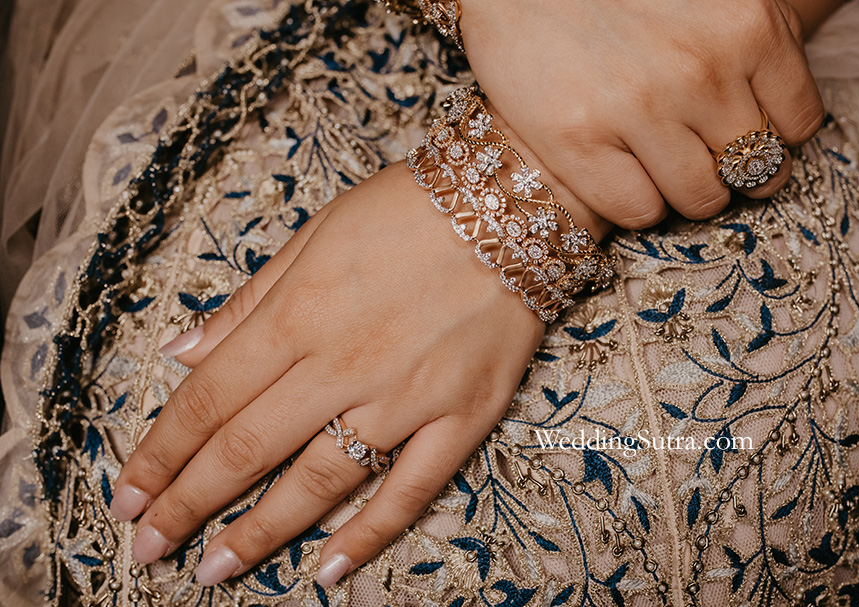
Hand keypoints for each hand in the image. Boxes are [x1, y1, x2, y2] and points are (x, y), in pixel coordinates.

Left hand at [108, 161, 545, 586]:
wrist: (513, 200)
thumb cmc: (409, 208)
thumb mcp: (316, 233)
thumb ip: (249, 300)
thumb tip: (184, 350)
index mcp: (299, 313)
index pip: (210, 399)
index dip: (161, 453)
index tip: (129, 495)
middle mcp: (344, 363)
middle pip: (249, 448)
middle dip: (188, 504)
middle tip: (150, 547)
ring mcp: (407, 395)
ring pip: (320, 480)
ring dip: (260, 531)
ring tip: (214, 569)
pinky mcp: (462, 414)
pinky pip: (412, 489)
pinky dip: (371, 533)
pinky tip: (330, 569)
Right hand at [460, 0, 822, 226]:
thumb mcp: (708, 0)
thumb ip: (752, 46)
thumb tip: (781, 121)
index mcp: (748, 25)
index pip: (798, 125)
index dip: (768, 137)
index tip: (737, 134)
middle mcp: (700, 70)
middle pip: (753, 170)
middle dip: (726, 168)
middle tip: (693, 150)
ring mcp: (638, 109)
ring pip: (700, 199)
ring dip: (681, 189)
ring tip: (653, 158)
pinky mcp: (578, 142)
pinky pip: (640, 210)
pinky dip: (634, 199)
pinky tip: (616, 166)